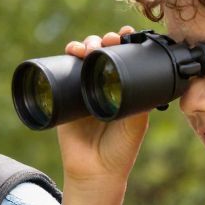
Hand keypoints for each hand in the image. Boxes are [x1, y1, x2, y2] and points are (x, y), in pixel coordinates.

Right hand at [54, 25, 150, 187]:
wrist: (95, 171)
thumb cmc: (120, 150)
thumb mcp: (138, 122)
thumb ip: (140, 99)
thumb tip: (142, 72)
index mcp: (124, 88)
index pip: (124, 58)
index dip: (125, 43)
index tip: (127, 34)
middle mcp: (103, 86)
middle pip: (102, 53)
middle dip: (104, 41)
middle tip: (108, 41)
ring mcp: (83, 90)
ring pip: (83, 58)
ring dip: (86, 45)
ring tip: (89, 47)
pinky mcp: (65, 98)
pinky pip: (63, 72)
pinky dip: (66, 57)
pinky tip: (72, 51)